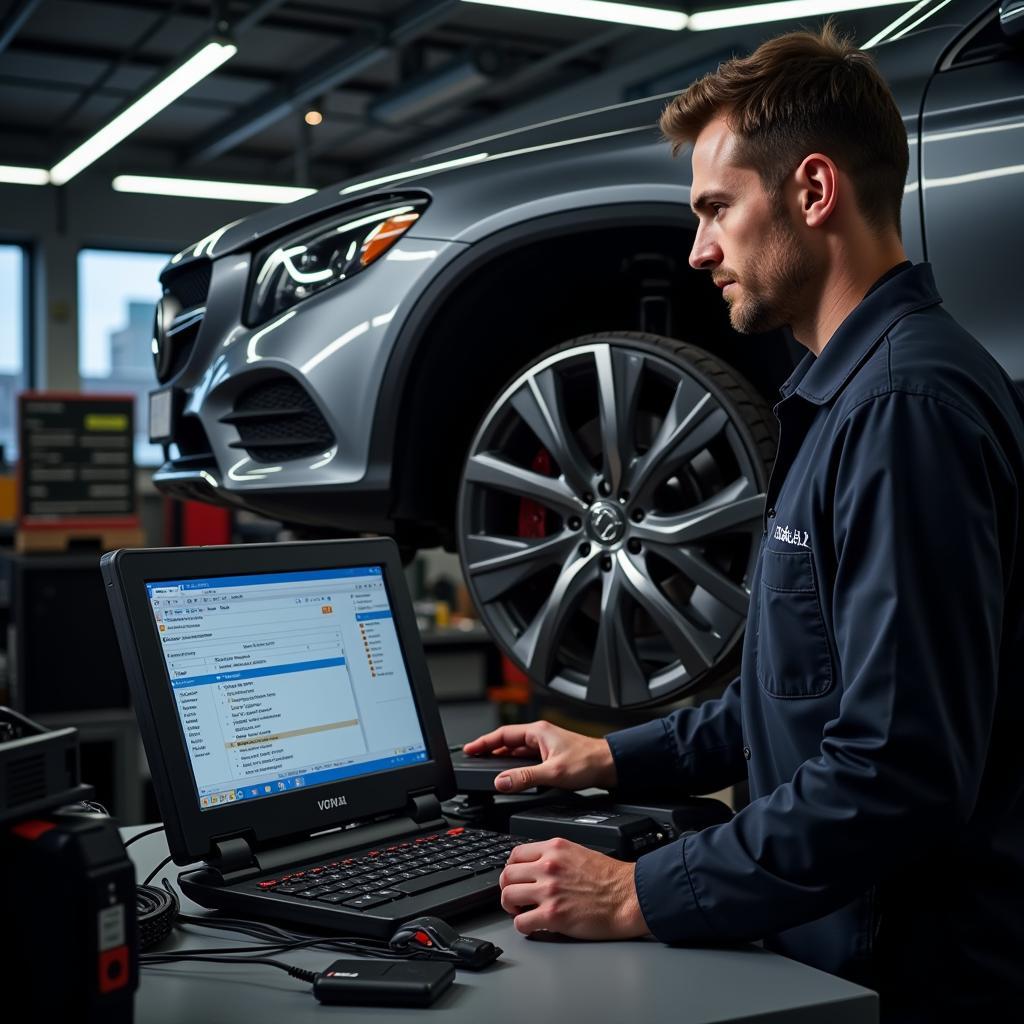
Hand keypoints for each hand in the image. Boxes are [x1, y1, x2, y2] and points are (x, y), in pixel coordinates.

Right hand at [462, 720, 616, 792]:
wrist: (611, 766)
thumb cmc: (588, 762)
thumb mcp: (553, 773)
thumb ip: (525, 778)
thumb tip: (501, 781)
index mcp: (538, 732)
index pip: (502, 734)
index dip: (483, 742)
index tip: (469, 749)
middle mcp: (541, 736)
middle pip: (508, 741)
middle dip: (489, 750)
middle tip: (473, 759)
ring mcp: (546, 746)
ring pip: (517, 751)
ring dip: (502, 759)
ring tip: (487, 768)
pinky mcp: (552, 756)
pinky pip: (527, 759)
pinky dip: (515, 765)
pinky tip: (513, 775)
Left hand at [499, 838, 648, 938]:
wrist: (629, 897)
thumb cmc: (611, 879)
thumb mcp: (579, 853)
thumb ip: (555, 858)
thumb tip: (536, 868)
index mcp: (554, 849)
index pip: (515, 854)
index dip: (512, 868)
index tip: (515, 877)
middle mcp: (548, 867)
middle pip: (507, 875)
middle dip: (507, 888)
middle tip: (515, 897)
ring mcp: (549, 891)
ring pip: (508, 896)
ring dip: (510, 906)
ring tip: (520, 911)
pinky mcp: (552, 915)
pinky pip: (521, 922)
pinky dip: (523, 926)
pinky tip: (532, 925)